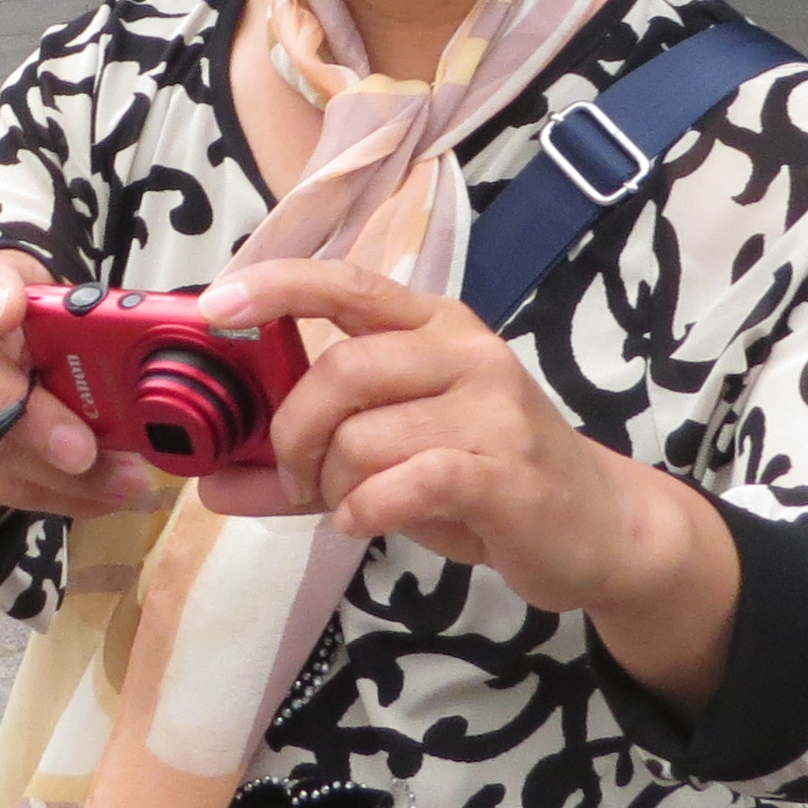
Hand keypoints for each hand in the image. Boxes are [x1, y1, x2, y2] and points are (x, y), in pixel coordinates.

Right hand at [0, 248, 154, 534]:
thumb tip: (164, 349)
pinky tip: (105, 494)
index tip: (9, 311)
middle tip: (82, 450)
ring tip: (121, 479)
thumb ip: (100, 323)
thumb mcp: (66, 312)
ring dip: (58, 473)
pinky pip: (5, 483)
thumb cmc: (35, 337)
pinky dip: (63, 495)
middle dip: (30, 417)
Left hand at [193, 263, 737, 701]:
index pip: (345, 281)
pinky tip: (369, 521)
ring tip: (351, 506)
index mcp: (432, 325)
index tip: (216, 305)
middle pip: (340, 369)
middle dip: (295, 434)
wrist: (598, 526)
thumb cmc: (485, 477)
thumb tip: (209, 483)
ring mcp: (491, 408)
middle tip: (297, 477)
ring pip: (364, 436)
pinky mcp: (505, 471)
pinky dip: (367, 509)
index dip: (275, 287)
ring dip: (334, 486)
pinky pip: (405, 482)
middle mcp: (464, 350)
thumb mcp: (392, 458)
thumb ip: (303, 465)